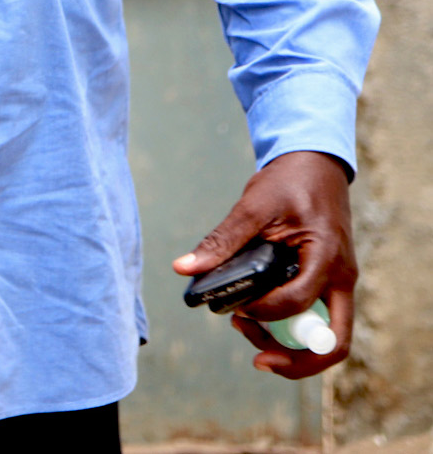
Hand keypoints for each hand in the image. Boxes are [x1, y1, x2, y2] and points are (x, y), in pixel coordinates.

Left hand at [173, 149, 356, 378]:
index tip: (236, 308)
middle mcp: (341, 278)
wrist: (315, 166)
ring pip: (326, 338)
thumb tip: (183, 268)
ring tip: (247, 328)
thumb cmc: (288, 182)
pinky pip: (317, 321)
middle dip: (295, 359)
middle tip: (256, 357)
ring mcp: (339, 285)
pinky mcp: (329, 285)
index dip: (265, 312)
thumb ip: (222, 240)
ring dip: (290, 346)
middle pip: (332, 343)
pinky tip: (257, 318)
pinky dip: (290, 328)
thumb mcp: (252, 206)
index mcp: (326, 257)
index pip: (298, 300)